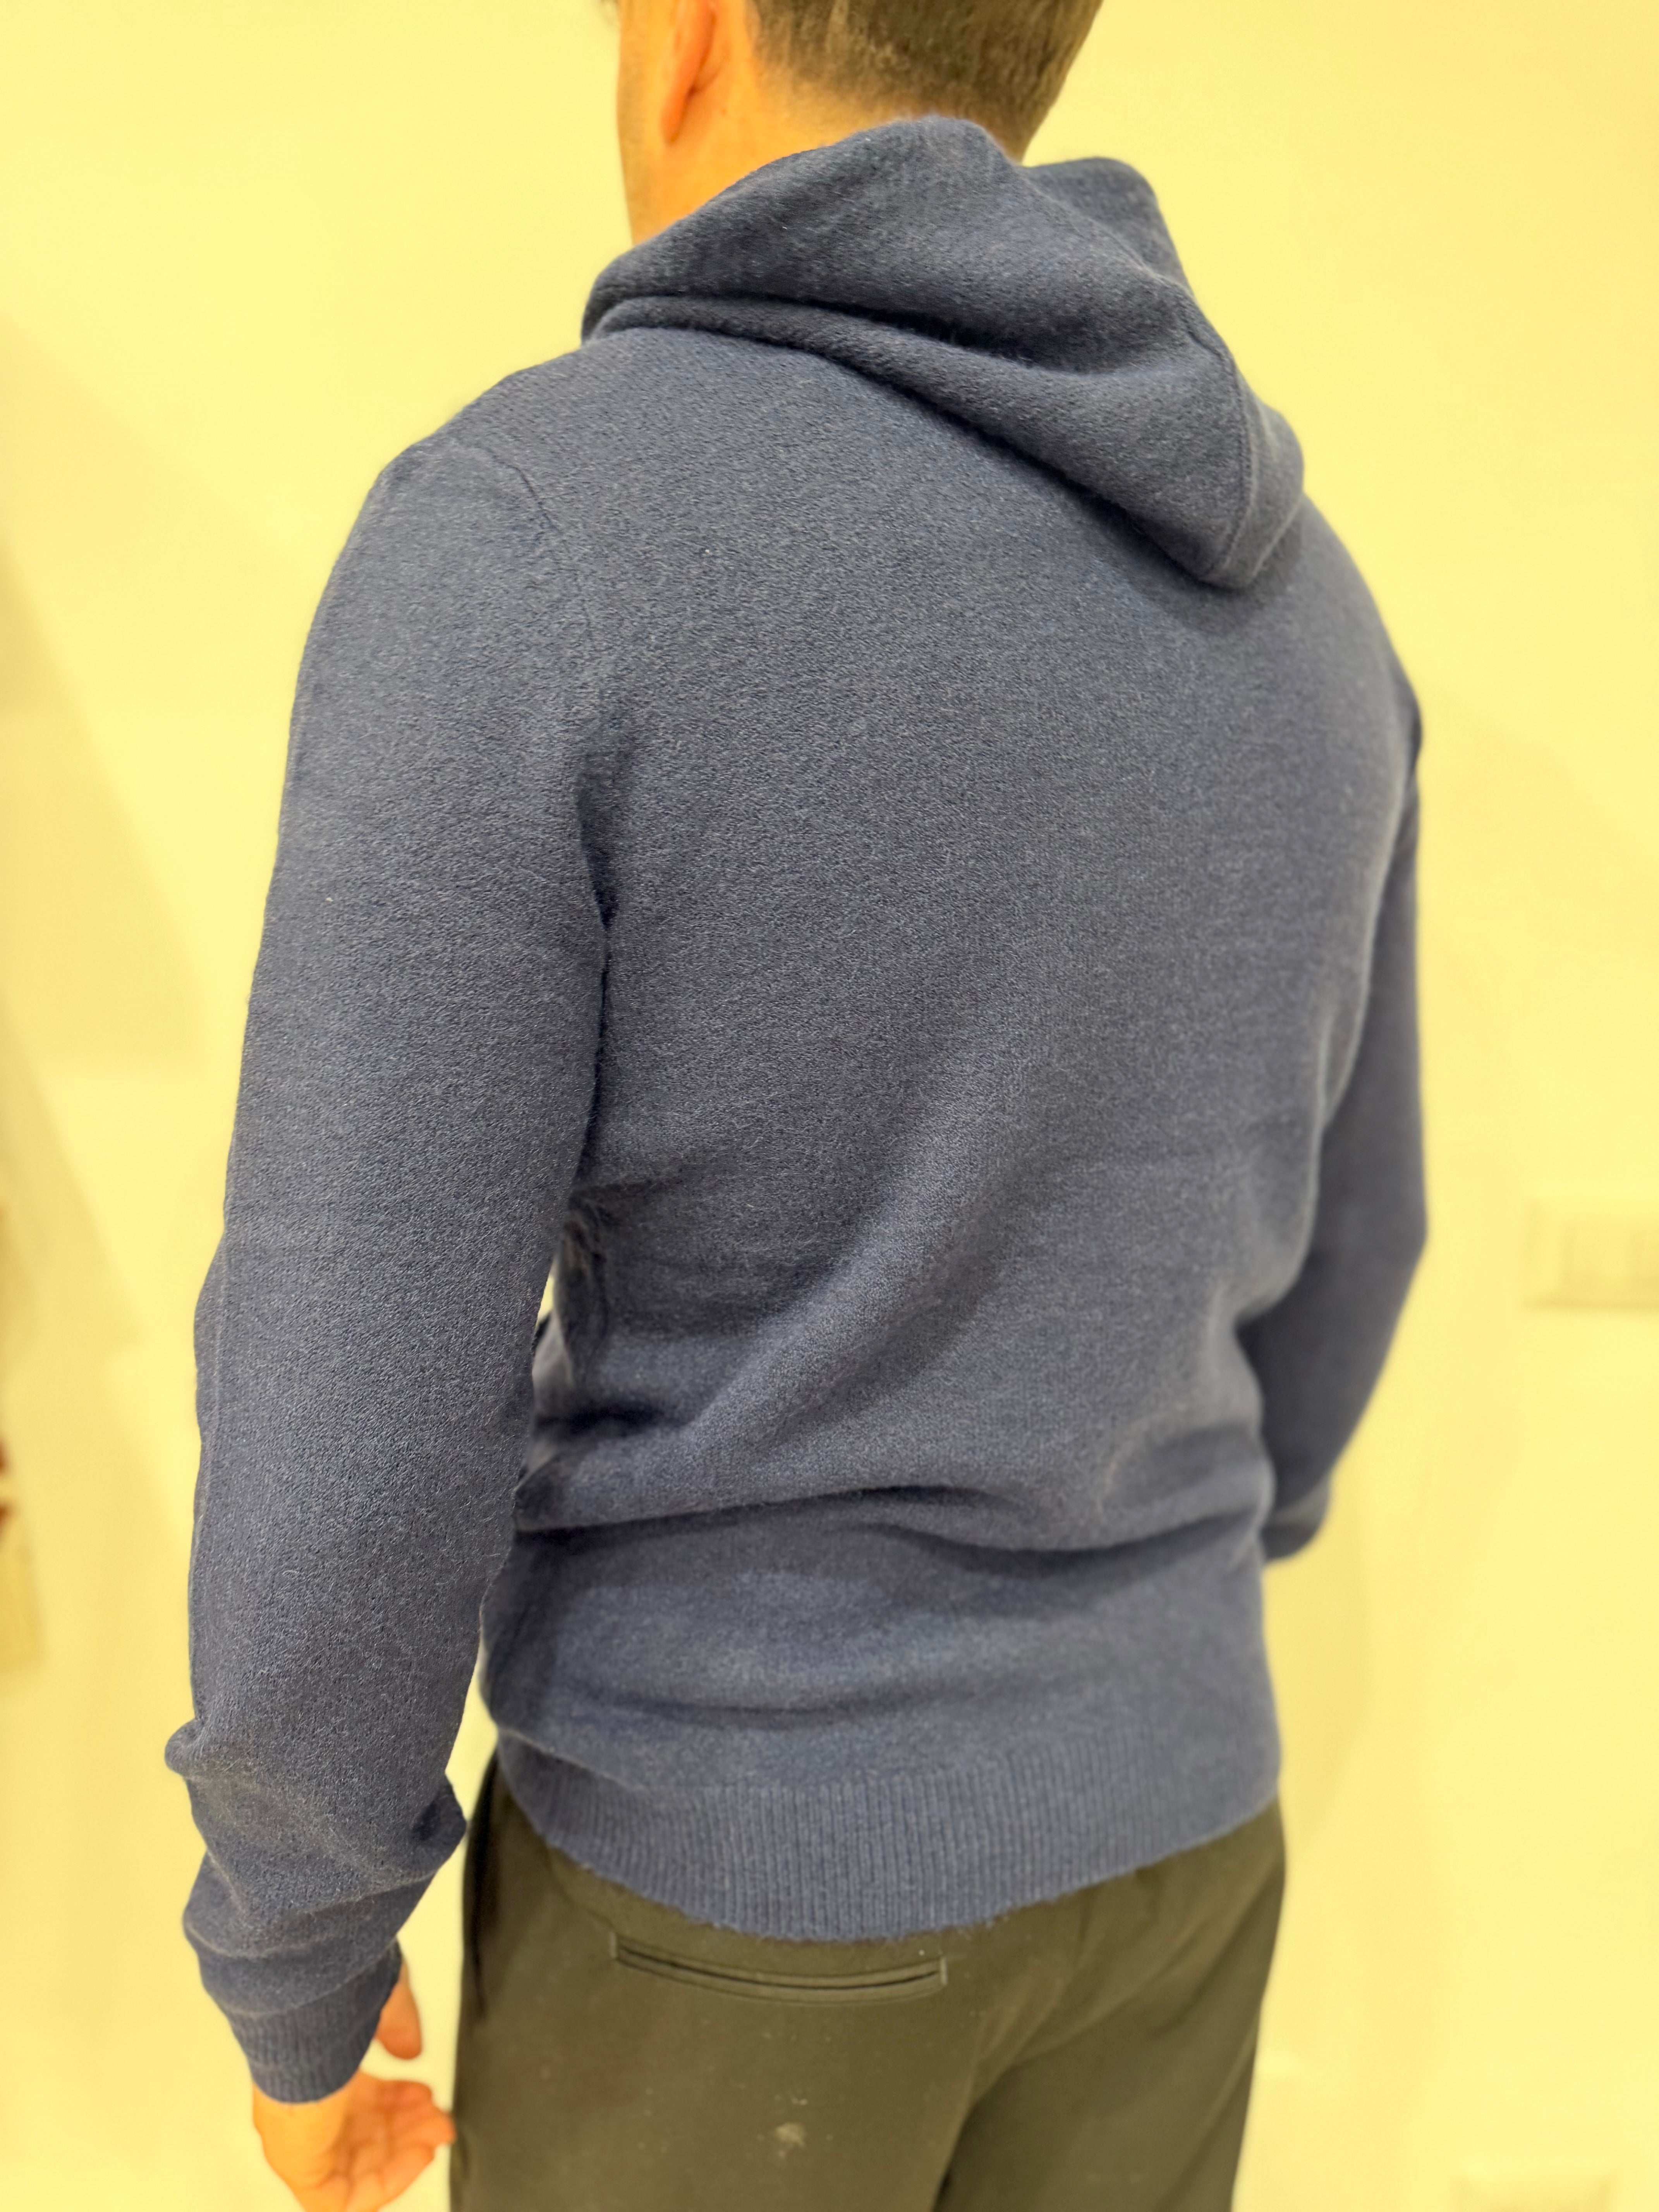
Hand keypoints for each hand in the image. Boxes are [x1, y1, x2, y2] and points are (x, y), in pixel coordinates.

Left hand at [250, 1961, 455, 2211]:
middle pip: (366, 2136)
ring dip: (406, 2155)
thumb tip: (410, 2050)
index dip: (399, 2102)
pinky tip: (417, 2157)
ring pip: (361, 2169)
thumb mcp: (380, 2005)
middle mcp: (307, 2110)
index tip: (427, 2095)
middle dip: (411, 2129)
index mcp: (318, 2072)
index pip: (359, 2101)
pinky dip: (388, 2183)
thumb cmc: (329, 2005)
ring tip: (437, 2134)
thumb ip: (398, 2028)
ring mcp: (303, 2144)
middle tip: (441, 2120)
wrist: (303, 2022)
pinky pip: (345, 2200)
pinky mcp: (303, 2172)